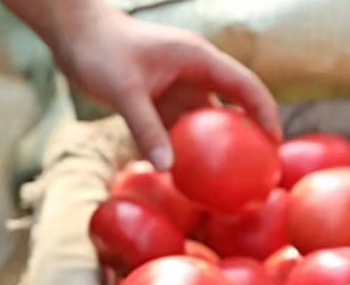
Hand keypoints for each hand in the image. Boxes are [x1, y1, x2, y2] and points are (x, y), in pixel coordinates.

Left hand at [48, 1, 281, 168]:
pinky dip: (188, 154)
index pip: (245, 86)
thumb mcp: (124, 91)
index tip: (275, 144)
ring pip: (207, 125)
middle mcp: (194, 74)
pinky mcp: (161, 104)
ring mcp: (178, 90)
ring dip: (218, 150)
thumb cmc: (100, 52)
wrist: (74, 37)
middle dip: (250, 136)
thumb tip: (167, 170)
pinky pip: (181, 134)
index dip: (265, 113)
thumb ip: (146, 128)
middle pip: (234, 107)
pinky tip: (191, 181)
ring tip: (232, 183)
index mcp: (198, 59)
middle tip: (261, 170)